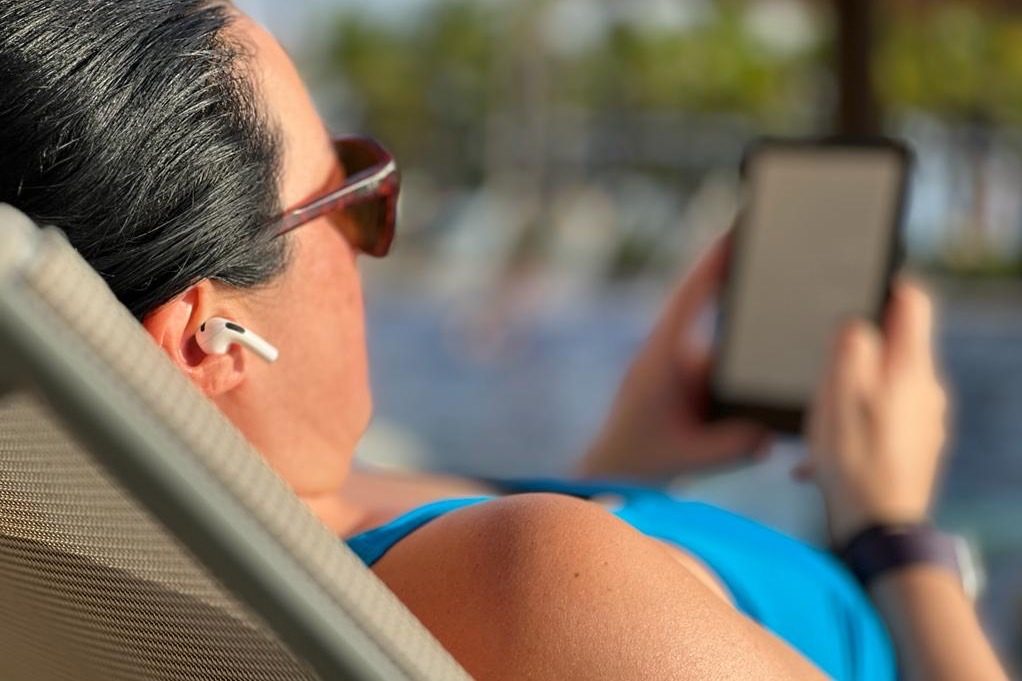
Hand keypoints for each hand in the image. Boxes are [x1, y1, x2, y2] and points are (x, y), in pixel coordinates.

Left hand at [579, 235, 770, 480]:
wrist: (612, 476)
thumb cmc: (636, 460)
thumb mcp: (687, 457)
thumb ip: (729, 447)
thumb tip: (771, 436)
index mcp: (660, 358)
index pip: (687, 302)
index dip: (710, 266)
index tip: (733, 233)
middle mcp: (672, 356)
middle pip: (715, 318)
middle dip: (748, 299)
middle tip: (784, 266)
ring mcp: (683, 371)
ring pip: (727, 353)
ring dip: (751, 355)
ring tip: (781, 355)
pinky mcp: (693, 387)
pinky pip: (726, 373)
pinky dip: (746, 379)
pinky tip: (773, 385)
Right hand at [799, 281, 948, 545]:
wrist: (880, 526)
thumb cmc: (855, 460)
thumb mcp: (839, 391)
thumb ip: (850, 346)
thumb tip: (856, 322)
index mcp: (910, 366)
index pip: (913, 300)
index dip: (888, 283)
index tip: (861, 280)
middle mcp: (927, 388)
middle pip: (898, 343)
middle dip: (861, 344)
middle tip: (825, 360)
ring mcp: (926, 418)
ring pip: (887, 382)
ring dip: (854, 389)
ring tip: (821, 416)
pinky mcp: (917, 444)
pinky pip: (885, 417)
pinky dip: (858, 422)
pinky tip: (828, 449)